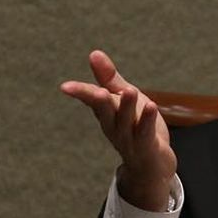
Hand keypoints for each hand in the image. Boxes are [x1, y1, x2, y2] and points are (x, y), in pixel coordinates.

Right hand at [60, 50, 175, 211]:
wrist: (152, 164)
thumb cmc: (136, 126)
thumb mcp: (123, 98)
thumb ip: (109, 78)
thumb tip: (93, 53)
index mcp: (106, 113)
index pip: (92, 100)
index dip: (80, 93)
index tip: (65, 86)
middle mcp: (114, 126)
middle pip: (105, 111)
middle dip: (100, 101)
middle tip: (98, 91)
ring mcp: (129, 138)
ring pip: (125, 122)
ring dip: (126, 107)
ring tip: (129, 91)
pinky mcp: (146, 146)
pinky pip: (145, 133)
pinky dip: (147, 120)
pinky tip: (150, 106)